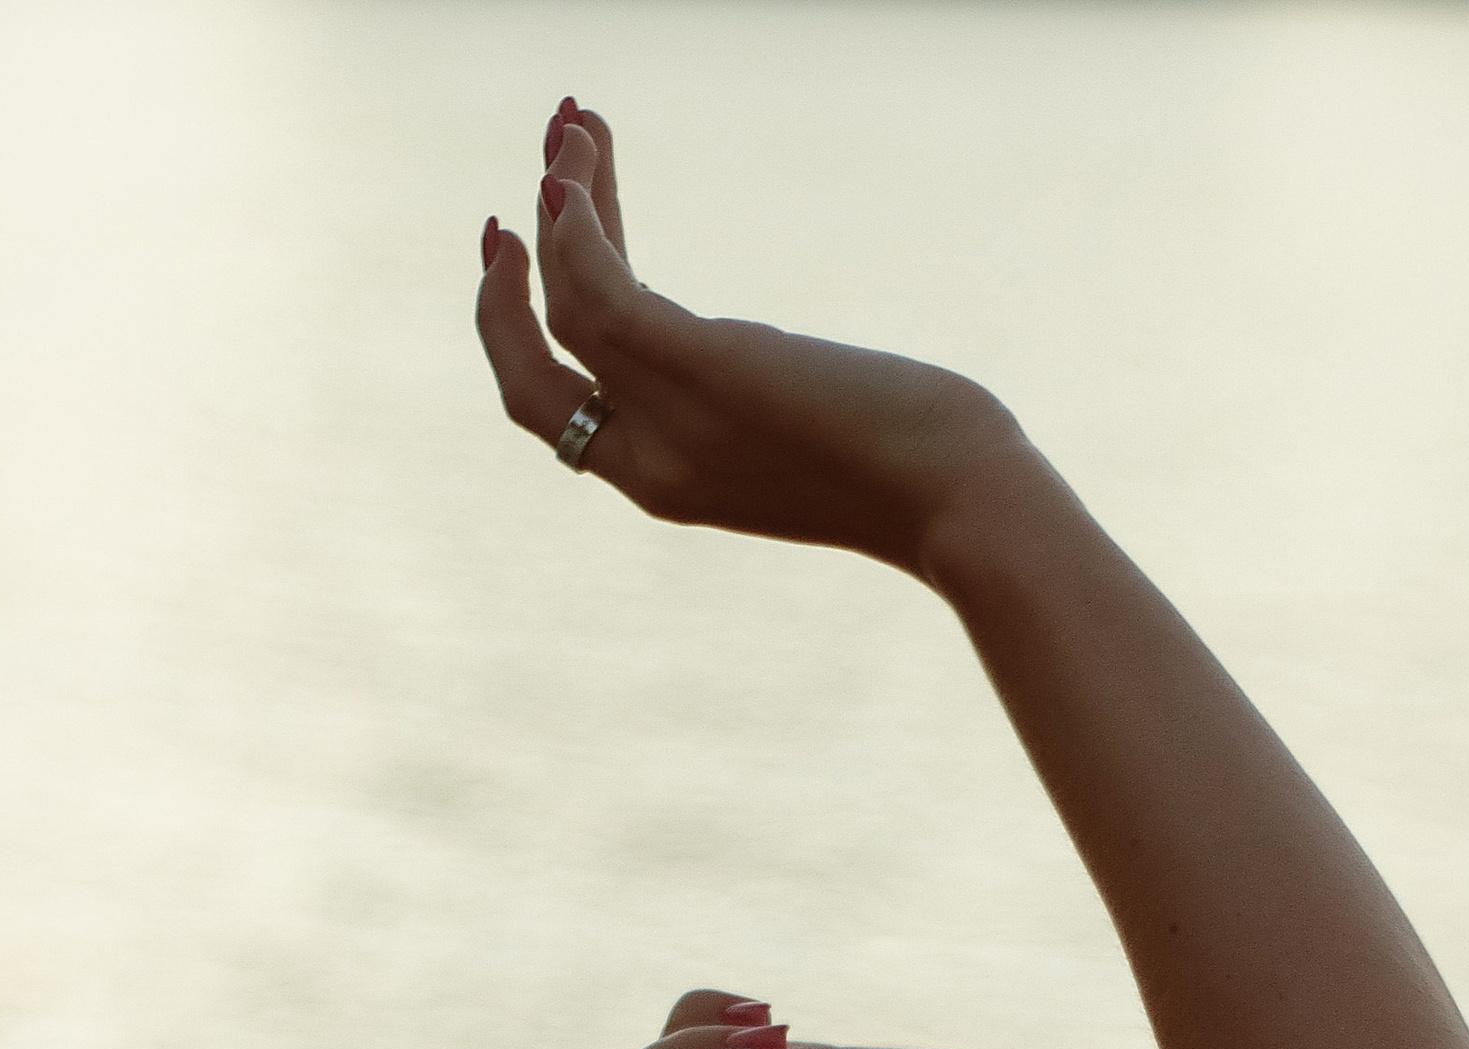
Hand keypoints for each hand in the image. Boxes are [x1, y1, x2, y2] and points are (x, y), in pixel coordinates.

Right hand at [476, 104, 1029, 573]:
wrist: (957, 504)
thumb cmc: (922, 474)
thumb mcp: (819, 438)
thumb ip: (770, 405)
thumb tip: (783, 367)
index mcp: (671, 486)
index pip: (565, 413)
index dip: (528, 339)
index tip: (536, 260)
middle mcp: (650, 465)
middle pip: (528, 375)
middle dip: (511, 280)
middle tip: (530, 184)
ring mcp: (668, 423)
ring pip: (563, 307)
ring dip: (559, 202)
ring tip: (570, 123)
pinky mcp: (699, 368)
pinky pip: (599, 287)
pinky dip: (579, 218)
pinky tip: (581, 158)